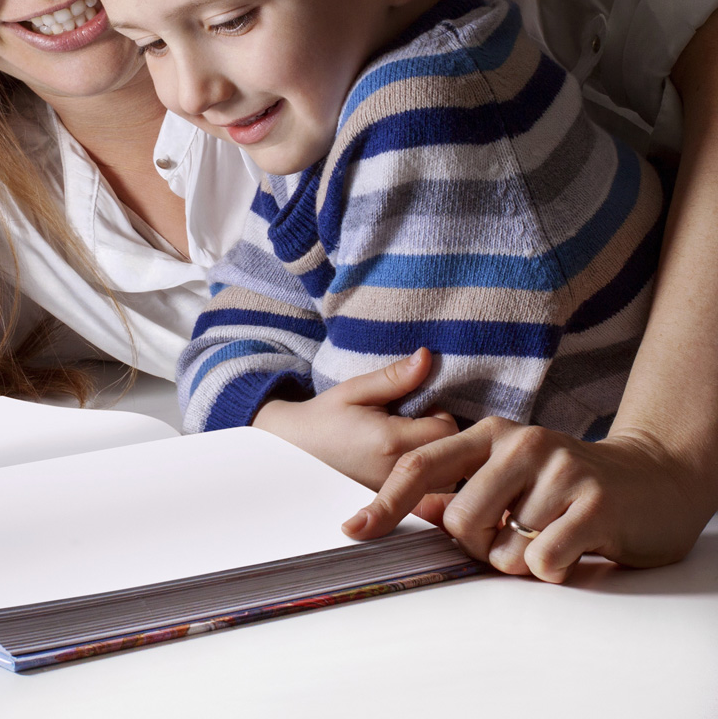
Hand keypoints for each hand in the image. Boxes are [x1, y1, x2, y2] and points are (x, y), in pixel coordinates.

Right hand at [252, 348, 458, 489]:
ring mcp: (394, 495)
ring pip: (446, 482)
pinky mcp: (391, 506)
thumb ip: (395, 377)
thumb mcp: (356, 389)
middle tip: (414, 425)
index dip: (439, 414)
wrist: (295, 450)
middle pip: (453, 460)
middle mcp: (397, 474)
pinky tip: (405, 467)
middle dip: (443, 440)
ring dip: (437, 462)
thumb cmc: (325, 417)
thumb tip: (427, 357)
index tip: (418, 408)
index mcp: (392, 442)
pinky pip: (428, 497)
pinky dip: (426, 483)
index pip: (449, 429)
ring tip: (409, 445)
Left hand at [342, 417, 711, 582]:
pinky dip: (551, 568)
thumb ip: (461, 484)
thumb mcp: (508, 468)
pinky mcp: (593, 504)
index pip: (420, 468)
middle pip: (458, 521)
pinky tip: (571, 546)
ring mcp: (558, 471)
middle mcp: (518, 444)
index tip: (353, 531)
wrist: (650, 479)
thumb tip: (411, 512)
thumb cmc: (566, 482)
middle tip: (511, 536)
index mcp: (487, 433)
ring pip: (503, 549)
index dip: (384, 504)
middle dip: (478, 546)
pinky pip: (544, 561)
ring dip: (520, 560)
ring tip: (548, 534)